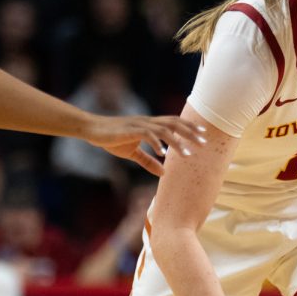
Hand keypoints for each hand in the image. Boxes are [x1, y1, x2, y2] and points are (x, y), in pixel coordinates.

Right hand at [86, 115, 206, 176]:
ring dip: (177, 142)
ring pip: (164, 130)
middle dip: (190, 133)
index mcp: (150, 125)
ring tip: (187, 154)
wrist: (92, 129)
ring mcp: (140, 124)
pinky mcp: (130, 129)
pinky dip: (157, 143)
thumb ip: (148, 161)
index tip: (203, 135)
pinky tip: (163, 154)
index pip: (174, 123)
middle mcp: (148, 122)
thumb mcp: (133, 153)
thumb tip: (164, 173)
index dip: (189, 127)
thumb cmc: (112, 139)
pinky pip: (147, 135)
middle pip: (174, 124)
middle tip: (204, 143)